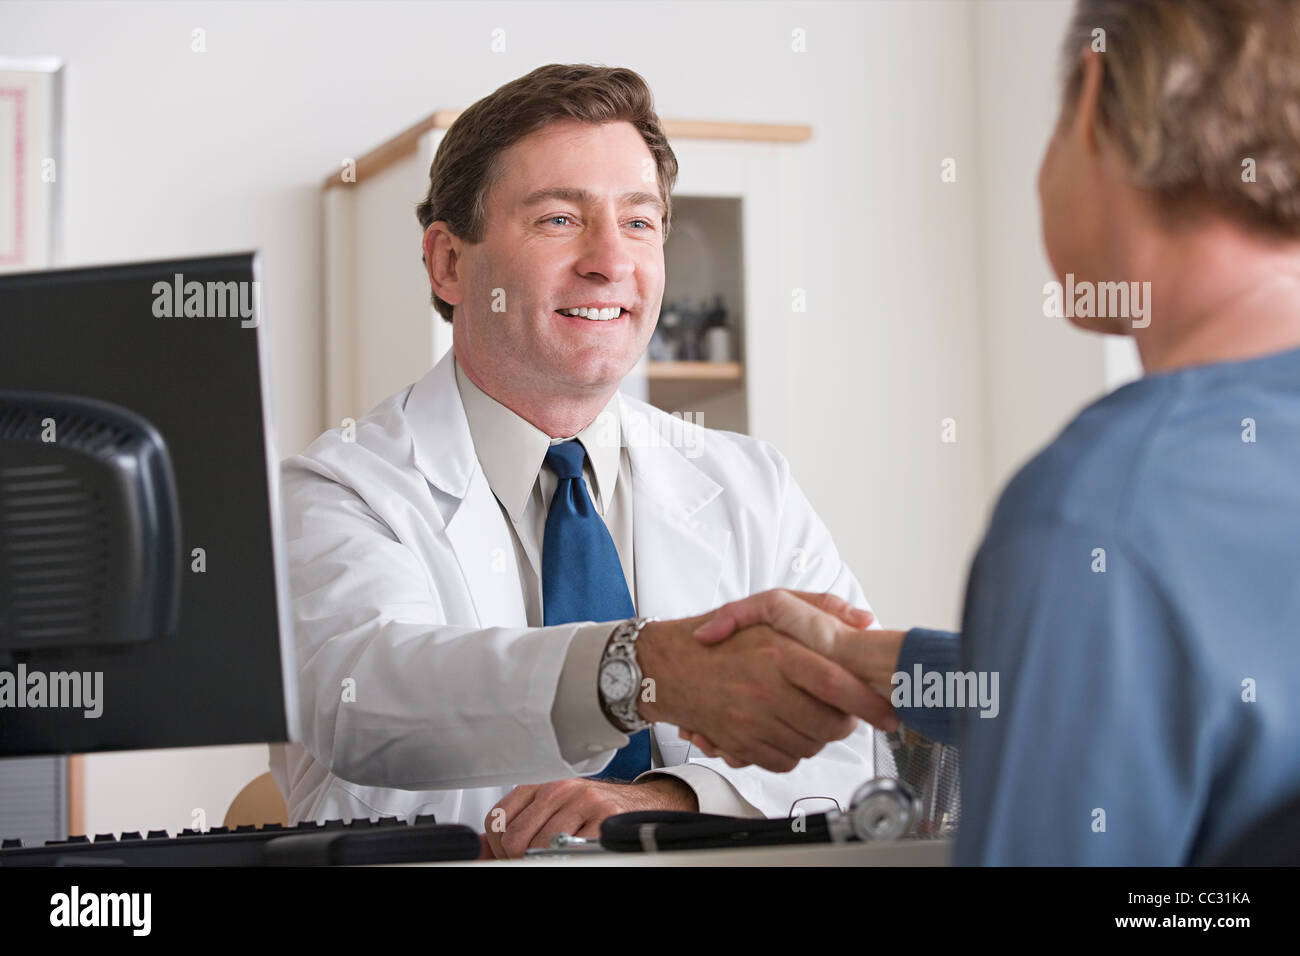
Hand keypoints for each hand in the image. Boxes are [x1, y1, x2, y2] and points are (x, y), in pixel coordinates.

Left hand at [482, 776, 696, 858]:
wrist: (640, 805)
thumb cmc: (592, 811)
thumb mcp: (551, 810)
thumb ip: (519, 826)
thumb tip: (482, 849)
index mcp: (539, 784)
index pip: (497, 821)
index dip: (500, 849)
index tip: (512, 856)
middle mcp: (559, 788)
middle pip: (514, 840)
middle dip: (521, 860)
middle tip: (537, 860)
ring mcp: (583, 801)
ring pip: (541, 849)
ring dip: (548, 860)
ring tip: (562, 855)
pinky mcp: (605, 817)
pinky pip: (573, 851)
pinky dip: (572, 859)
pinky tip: (577, 854)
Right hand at [636, 590, 896, 772]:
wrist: (669, 667)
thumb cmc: (721, 638)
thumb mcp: (769, 609)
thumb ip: (820, 608)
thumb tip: (864, 621)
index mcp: (778, 652)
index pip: (836, 684)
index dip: (868, 702)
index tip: (887, 710)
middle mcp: (765, 689)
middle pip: (830, 723)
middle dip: (847, 723)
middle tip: (846, 712)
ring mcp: (751, 721)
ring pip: (811, 745)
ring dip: (819, 736)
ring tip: (809, 715)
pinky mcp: (740, 744)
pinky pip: (786, 761)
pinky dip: (793, 750)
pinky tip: (785, 728)